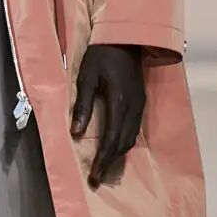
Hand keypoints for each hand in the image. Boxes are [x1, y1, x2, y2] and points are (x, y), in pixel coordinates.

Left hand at [71, 43, 145, 187]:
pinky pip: (134, 129)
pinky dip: (124, 143)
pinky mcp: (141, 102)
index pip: (112, 138)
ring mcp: (140, 105)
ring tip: (104, 169)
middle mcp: (134, 107)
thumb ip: (82, 105)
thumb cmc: (101, 54)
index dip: (103, 159)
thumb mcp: (86, 76)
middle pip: (124, 143)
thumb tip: (75, 133)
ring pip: (131, 138)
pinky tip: (115, 149)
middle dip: (110, 163)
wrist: (125, 37)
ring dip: (118, 155)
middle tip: (96, 179)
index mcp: (120, 101)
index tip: (93, 176)